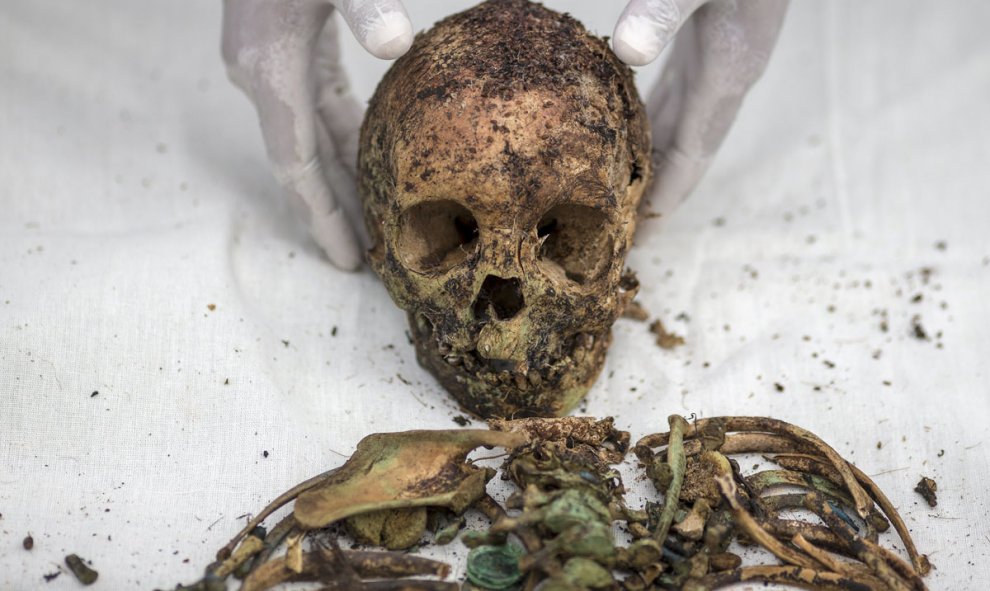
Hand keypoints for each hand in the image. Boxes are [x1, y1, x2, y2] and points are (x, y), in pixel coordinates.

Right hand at [221, 0, 412, 269]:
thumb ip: (363, 3)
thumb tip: (396, 41)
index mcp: (269, 72)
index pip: (297, 167)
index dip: (323, 216)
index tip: (347, 260)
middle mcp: (261, 77)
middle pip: (300, 163)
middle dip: (333, 210)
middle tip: (369, 259)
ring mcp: (266, 64)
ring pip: (307, 138)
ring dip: (338, 177)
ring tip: (372, 219)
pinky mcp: (282, 49)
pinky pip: (313, 109)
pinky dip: (338, 138)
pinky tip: (367, 154)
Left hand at [612, 0, 789, 223]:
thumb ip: (664, 10)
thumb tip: (625, 50)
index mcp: (727, 72)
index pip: (694, 153)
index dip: (666, 195)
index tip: (643, 234)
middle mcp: (728, 75)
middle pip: (688, 149)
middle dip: (658, 190)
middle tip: (626, 230)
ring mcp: (721, 57)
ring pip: (682, 122)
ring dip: (655, 156)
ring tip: (626, 189)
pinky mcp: (709, 37)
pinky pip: (678, 91)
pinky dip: (652, 115)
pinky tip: (631, 124)